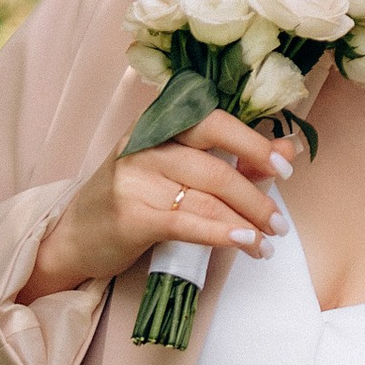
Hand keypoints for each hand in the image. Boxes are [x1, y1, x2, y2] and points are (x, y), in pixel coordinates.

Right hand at [29, 113, 291, 300]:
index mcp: (159, 124)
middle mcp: (144, 145)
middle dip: (255, 196)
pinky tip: (243, 243)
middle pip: (215, 165)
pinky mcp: (129, 216)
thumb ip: (233, 158)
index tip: (285, 166)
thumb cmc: (133, 198)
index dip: (253, 143)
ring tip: (266, 242)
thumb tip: (290, 147)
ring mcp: (133, 179)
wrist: (74, 236)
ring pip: (205, 198)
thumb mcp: (178, 170)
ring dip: (245, 223)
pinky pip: (186, 223)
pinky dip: (220, 234)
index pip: (214, 122)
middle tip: (280, 222)